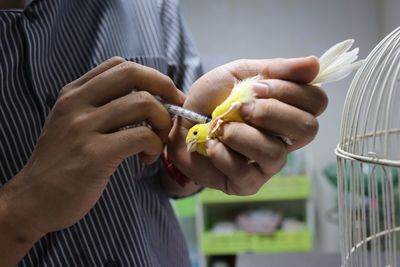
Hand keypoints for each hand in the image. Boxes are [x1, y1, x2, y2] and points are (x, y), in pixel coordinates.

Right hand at [1, 57, 183, 237]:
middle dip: (165, 87)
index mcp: (73, 93)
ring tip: (156, 143)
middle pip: (133, 74)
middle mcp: (77, 103)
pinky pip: (142, 136)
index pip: (120, 65)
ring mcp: (84, 128)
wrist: (33, 200)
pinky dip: (155, 146)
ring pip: (144, 104)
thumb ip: (99, 106)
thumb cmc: (62, 162)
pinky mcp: (95, 154)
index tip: (167, 96)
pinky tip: (147, 159)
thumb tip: (147, 98)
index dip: (151, 76)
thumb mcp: (71, 123)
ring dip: (162, 123)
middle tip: (175, 109)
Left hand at [168, 57, 327, 194]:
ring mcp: (267, 165)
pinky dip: (222, 153)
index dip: (292, 92)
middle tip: (241, 107)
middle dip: (270, 112)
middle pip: (307, 129)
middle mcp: (284, 140)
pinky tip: (211, 144)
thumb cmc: (212, 98)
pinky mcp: (246, 184)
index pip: (316, 102)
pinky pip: (245, 173)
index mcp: (288, 111)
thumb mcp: (241, 73)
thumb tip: (315, 64)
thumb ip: (276, 69)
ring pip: (275, 154)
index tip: (258, 86)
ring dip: (242, 135)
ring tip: (221, 126)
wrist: (180, 119)